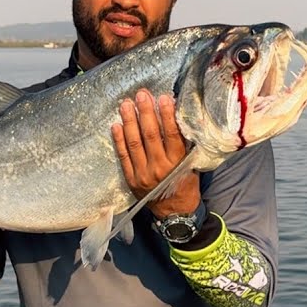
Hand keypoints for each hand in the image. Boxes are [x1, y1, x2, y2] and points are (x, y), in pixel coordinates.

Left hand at [112, 89, 199, 217]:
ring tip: (125, 104)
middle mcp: (159, 167)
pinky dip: (118, 140)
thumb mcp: (191, 164)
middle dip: (145, 113)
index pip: (171, 135)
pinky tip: (116, 125)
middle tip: (141, 95)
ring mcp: (142, 173)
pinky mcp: (131, 178)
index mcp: (178, 163)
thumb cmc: (186, 184)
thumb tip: (177, 117)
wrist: (174, 212)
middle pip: (150, 135)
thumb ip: (184, 144)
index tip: (163, 98)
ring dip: (129, 122)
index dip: (166, 115)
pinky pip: (123, 156)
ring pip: (134, 143)